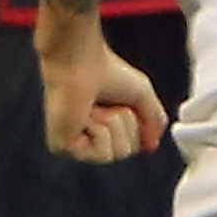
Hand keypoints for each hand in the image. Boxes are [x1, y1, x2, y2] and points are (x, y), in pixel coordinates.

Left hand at [38, 17, 167, 162]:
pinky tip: (84, 114)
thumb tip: (151, 145)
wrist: (82, 62)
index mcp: (102, 127)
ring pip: (116, 153)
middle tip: (108, 103)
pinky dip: (99, 129)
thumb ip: (154, 121)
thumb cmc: (106, 71)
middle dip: (125, 123)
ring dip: (112, 123)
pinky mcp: (63, 147)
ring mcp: (73, 145)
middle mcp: (86, 138)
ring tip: (94, 107)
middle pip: (126, 151)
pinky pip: (101, 154)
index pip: (133, 145)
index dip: (135, 123)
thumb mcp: (143, 96)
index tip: (122, 103)